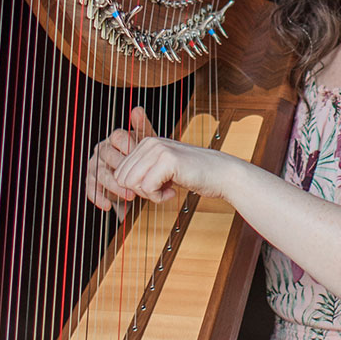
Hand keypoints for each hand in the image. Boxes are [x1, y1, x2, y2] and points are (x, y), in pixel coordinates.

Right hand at [86, 107, 156, 215]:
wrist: (138, 180)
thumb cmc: (142, 159)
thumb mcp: (146, 144)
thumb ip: (143, 127)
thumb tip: (137, 109)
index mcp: (115, 138)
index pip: (117, 136)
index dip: (128, 145)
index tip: (139, 154)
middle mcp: (103, 149)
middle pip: (108, 155)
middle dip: (122, 167)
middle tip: (137, 179)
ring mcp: (95, 165)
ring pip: (101, 174)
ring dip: (114, 186)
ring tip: (129, 196)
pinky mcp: (91, 181)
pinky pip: (91, 188)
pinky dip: (98, 197)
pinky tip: (107, 205)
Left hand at [112, 134, 235, 206]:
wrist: (221, 175)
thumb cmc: (194, 174)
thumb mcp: (163, 169)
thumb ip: (142, 170)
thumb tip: (119, 181)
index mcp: (146, 142)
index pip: (120, 172)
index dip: (137, 187)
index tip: (157, 185)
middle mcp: (149, 142)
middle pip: (122, 179)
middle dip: (140, 191)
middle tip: (162, 189)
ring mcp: (158, 149)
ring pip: (132, 183)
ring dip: (149, 194)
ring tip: (167, 189)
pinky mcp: (167, 160)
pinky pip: (146, 188)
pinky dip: (158, 197)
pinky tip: (173, 191)